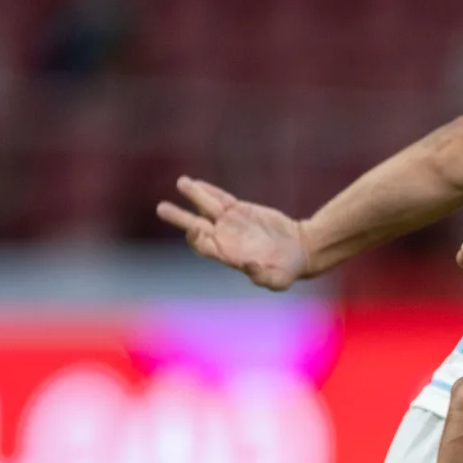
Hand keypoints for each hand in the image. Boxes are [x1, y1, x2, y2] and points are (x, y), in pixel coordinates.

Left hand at [156, 177, 312, 290]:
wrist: (300, 251)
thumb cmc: (287, 270)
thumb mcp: (277, 279)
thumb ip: (261, 276)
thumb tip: (247, 265)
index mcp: (228, 256)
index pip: (204, 246)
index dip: (197, 238)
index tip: (196, 229)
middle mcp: (224, 238)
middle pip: (195, 226)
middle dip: (178, 217)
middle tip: (162, 208)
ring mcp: (231, 223)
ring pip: (206, 208)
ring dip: (193, 195)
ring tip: (181, 182)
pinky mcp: (240, 211)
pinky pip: (221, 199)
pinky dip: (210, 191)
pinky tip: (197, 183)